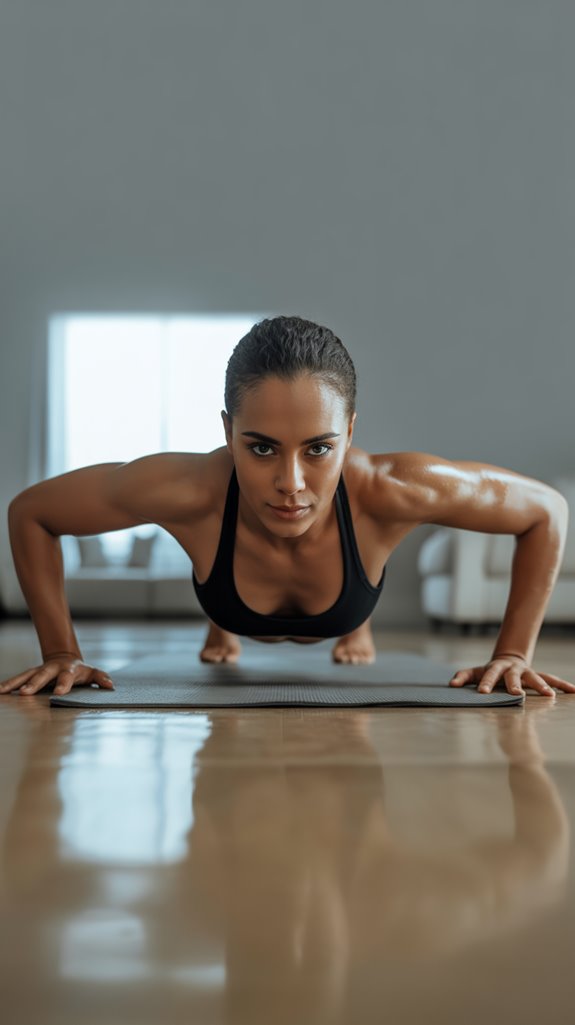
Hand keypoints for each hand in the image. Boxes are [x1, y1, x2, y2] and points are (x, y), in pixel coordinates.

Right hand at [0, 655, 114, 696]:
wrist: (64, 658)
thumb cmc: (80, 670)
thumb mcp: (92, 673)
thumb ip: (100, 678)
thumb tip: (110, 685)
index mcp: (68, 670)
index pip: (67, 677)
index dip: (63, 684)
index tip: (58, 694)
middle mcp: (52, 669)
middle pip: (42, 675)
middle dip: (34, 684)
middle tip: (25, 694)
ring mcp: (39, 671)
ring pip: (26, 676)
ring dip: (15, 684)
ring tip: (3, 691)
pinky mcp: (30, 675)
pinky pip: (18, 680)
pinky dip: (9, 685)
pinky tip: (0, 691)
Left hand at [449, 655, 574, 697]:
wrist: (508, 659)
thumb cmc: (489, 671)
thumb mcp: (475, 671)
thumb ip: (463, 676)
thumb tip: (451, 683)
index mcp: (496, 668)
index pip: (489, 676)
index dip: (486, 683)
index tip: (483, 693)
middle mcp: (513, 669)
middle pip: (514, 677)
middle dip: (515, 685)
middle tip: (516, 694)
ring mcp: (527, 672)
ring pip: (536, 678)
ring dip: (542, 686)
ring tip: (550, 696)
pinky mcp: (538, 676)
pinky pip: (552, 680)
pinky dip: (563, 685)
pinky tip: (574, 691)